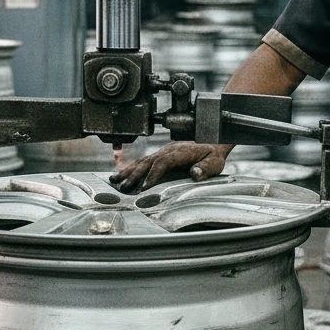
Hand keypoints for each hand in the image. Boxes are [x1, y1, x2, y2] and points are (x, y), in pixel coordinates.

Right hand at [108, 142, 228, 192]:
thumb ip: (205, 168)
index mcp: (181, 152)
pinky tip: (121, 175)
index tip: (145, 187)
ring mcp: (163, 152)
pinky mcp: (160, 156)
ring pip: (142, 161)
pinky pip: (143, 162)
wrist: (213, 142)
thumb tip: (195, 173)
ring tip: (114, 181)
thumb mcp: (214, 162)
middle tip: (124, 188)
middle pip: (148, 162)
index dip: (153, 174)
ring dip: (128, 171)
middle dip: (134, 175)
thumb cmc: (213, 155)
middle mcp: (169, 150)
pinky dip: (131, 168)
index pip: (163, 162)